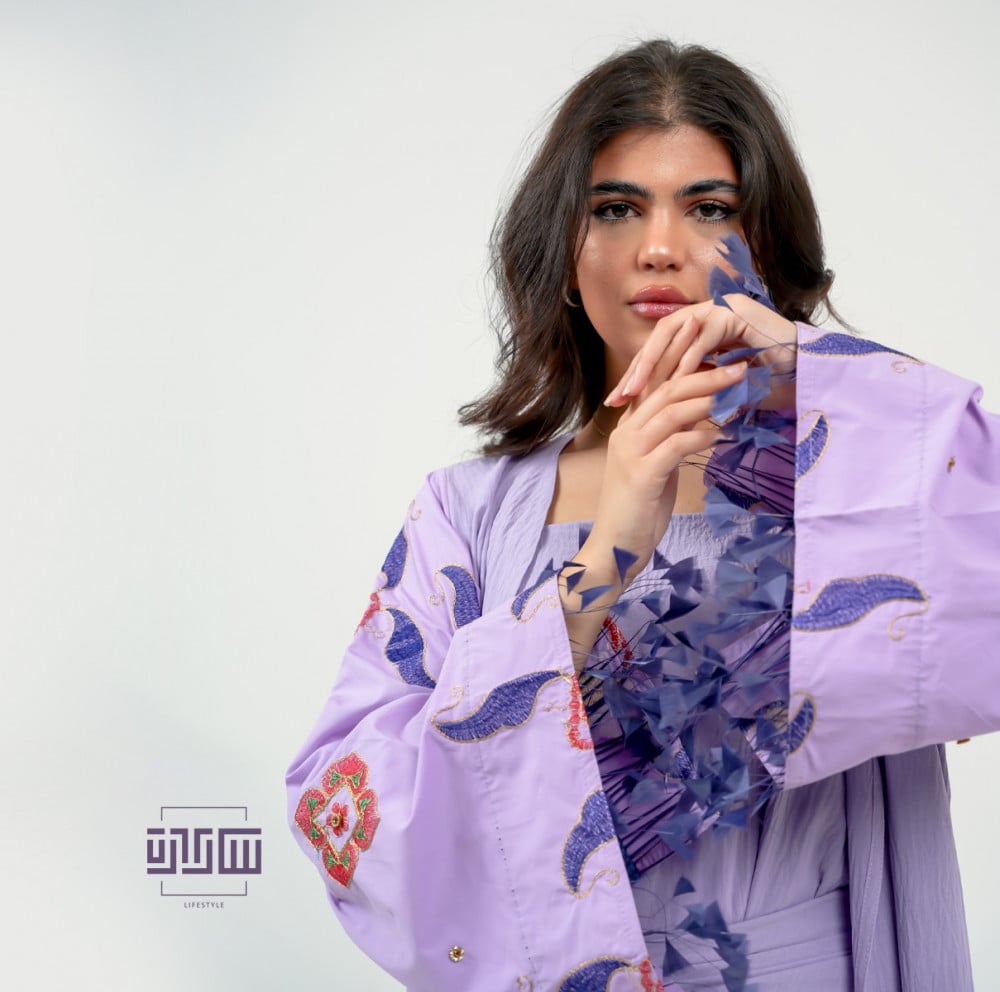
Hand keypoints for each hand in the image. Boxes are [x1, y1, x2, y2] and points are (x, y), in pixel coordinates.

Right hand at [560, 337, 747, 668]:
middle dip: (704, 374)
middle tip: (738, 368)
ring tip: (737, 392)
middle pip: (667, 391)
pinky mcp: (643, 474)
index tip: (710, 346)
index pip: (654, 383)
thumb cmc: (638, 510)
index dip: (680, 359)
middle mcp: (626, 434)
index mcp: (628, 429)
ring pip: (672, 412)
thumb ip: (669, 440)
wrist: (615, 547)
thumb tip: (700, 421)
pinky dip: (702, 435)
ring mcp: (632, 453)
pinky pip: (677, 445)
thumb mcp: (655, 466)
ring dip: (708, 399)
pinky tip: (721, 433)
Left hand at [604, 295, 796, 409]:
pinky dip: (689, 359)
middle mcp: (708, 312)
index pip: (661, 347)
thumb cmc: (767, 387)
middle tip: (621, 395)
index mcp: (700, 328)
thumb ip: (690, 390)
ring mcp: (723, 307)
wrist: (808, 378)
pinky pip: (704, 335)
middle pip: (661, 336)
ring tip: (640, 391)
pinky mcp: (737, 312)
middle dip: (640, 367)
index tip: (619, 400)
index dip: (638, 372)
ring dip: (658, 362)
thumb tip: (656, 410)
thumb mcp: (717, 389)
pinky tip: (675, 382)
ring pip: (677, 331)